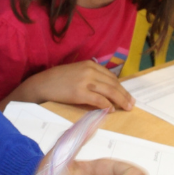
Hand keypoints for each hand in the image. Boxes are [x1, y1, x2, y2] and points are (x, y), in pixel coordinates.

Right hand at [7, 62, 132, 109]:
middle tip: (132, 104)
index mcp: (89, 64)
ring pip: (109, 91)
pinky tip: (111, 110)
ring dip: (120, 100)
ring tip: (127, 108)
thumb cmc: (57, 81)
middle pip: (113, 83)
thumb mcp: (76, 73)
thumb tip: (105, 89)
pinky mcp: (79, 92)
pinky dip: (107, 105)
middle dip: (124, 94)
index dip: (121, 87)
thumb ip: (90, 77)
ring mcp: (85, 81)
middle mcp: (89, 70)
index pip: (111, 76)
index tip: (127, 95)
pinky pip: (99, 100)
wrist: (41, 84)